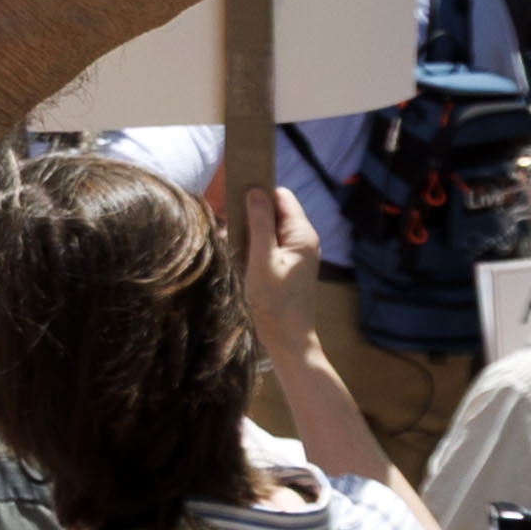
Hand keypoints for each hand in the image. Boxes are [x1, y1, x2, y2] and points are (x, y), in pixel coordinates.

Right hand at [238, 177, 326, 329]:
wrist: (288, 339)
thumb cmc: (275, 301)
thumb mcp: (262, 259)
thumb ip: (259, 223)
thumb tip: (255, 190)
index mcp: (301, 234)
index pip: (281, 196)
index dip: (259, 194)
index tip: (235, 200)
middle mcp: (303, 240)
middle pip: (276, 210)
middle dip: (251, 213)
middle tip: (227, 222)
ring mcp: (298, 254)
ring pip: (271, 228)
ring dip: (251, 230)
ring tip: (233, 241)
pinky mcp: (289, 266)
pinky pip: (271, 244)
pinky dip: (255, 245)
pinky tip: (241, 256)